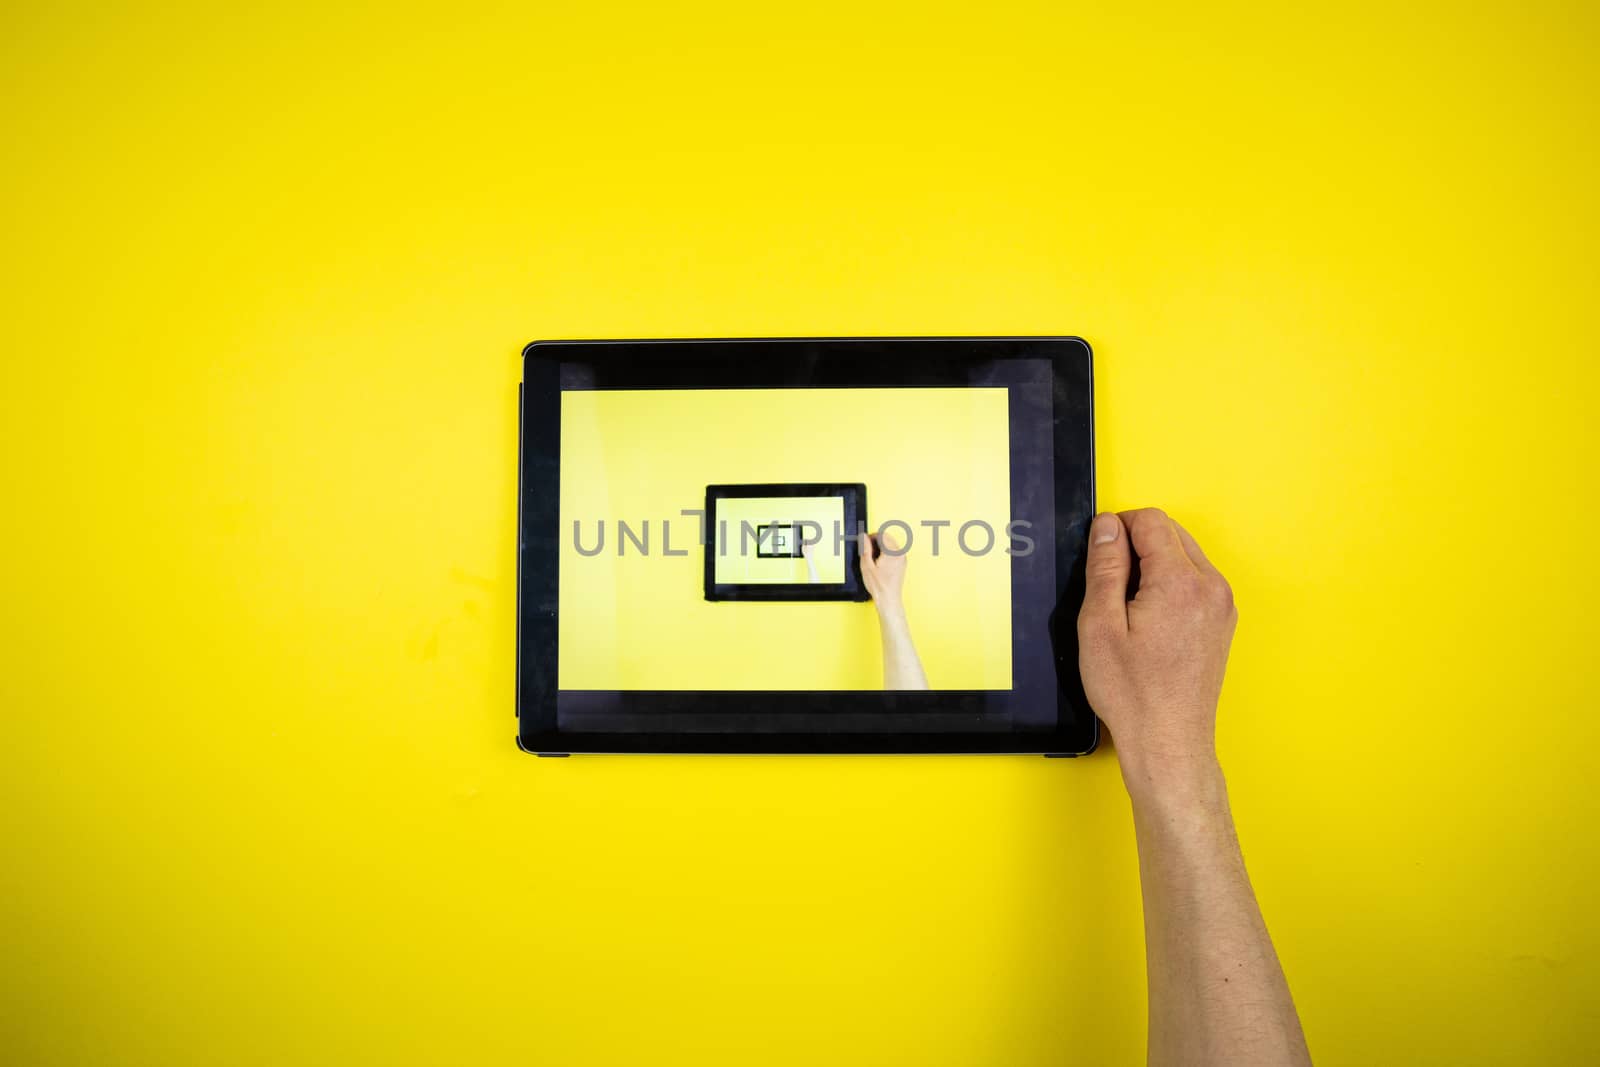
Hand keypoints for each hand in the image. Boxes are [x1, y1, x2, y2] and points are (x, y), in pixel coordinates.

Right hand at [858, 529, 907, 608]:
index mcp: (892, 553)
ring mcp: (902, 559)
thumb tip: (863, 537)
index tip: (865, 543)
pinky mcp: (902, 563)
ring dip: (881, 547)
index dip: (871, 537)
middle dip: (876, 541)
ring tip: (873, 559)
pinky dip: (886, 553)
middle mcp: (900, 554)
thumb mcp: (866, 566)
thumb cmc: (879, 587)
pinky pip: (894, 551)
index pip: (882, 534)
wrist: (888, 599)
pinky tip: (880, 563)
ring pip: (891, 544)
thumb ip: (864, 549)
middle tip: (868, 551)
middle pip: (887, 538)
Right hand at [1077, 508, 1236, 800]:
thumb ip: (1104, 567)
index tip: (1099, 552)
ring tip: (1128, 607)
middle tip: (1109, 584)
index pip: (1151, 522)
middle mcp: (1211, 587)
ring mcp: (1222, 605)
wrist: (1168, 741)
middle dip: (1136, 544)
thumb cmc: (1132, 693)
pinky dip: (1170, 583)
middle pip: (1171, 533)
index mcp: (1181, 583)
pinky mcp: (1222, 621)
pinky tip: (1149, 618)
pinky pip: (1195, 580)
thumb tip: (1107, 526)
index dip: (1118, 527)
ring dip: (1154, 564)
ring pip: (1184, 555)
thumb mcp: (1100, 625)